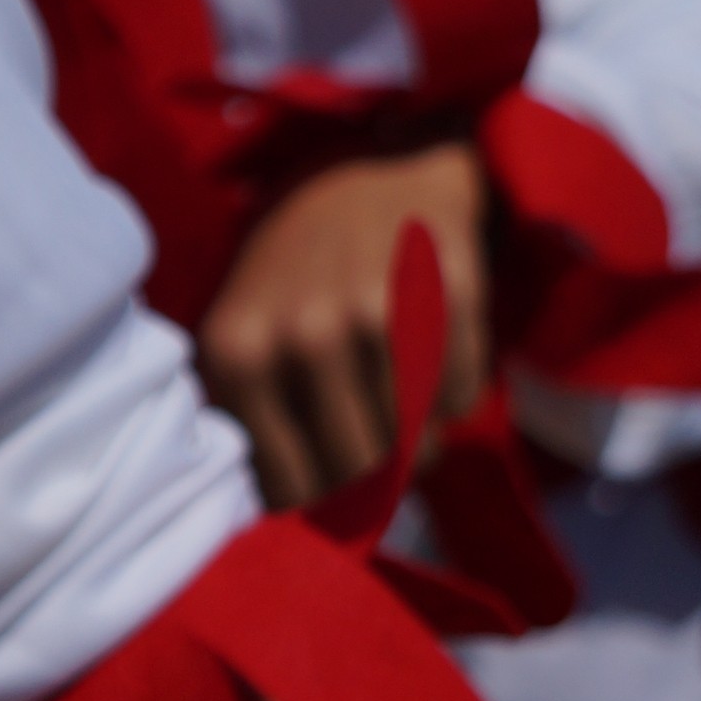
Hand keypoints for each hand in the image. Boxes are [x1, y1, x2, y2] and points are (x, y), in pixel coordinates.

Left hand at [198, 143, 489, 512]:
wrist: (371, 170)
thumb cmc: (297, 273)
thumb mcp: (245, 336)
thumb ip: (251, 423)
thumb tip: (281, 530)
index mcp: (238, 352)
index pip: (288, 491)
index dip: (316, 499)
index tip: (329, 481)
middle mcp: (304, 333)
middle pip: (360, 476)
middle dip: (375, 479)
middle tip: (377, 443)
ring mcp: (379, 308)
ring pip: (418, 448)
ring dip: (419, 441)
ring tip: (400, 394)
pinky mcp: (446, 290)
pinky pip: (463, 399)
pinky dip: (456, 393)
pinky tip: (433, 347)